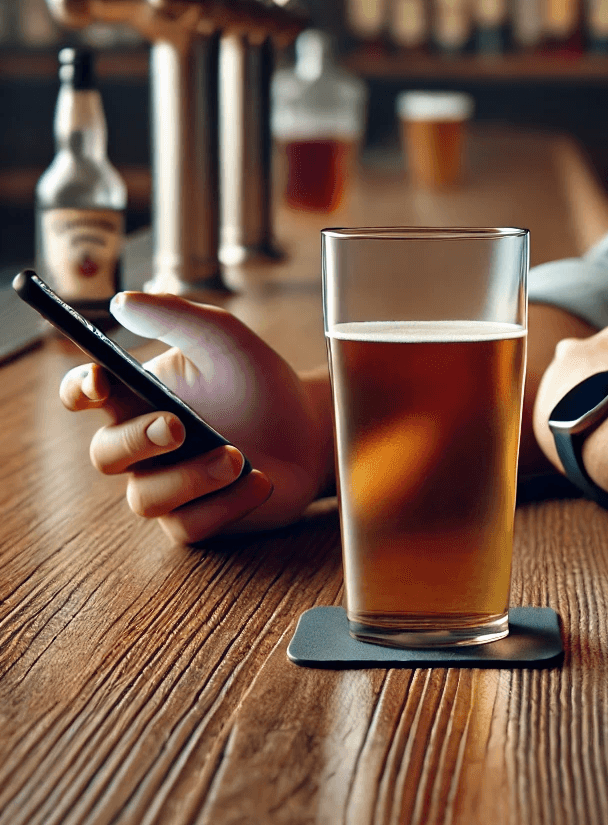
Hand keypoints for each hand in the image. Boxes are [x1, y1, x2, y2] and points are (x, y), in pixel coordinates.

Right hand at [59, 292, 331, 543]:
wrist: (311, 429)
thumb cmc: (259, 382)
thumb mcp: (224, 338)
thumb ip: (177, 315)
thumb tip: (123, 300)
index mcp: (138, 396)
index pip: (84, 394)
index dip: (80, 389)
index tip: (99, 380)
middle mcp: (143, 445)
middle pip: (106, 454)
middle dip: (138, 440)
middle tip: (178, 426)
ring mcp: (167, 486)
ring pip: (147, 498)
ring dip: (192, 476)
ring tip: (238, 456)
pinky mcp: (197, 519)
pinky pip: (190, 524)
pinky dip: (226, 503)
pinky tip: (261, 480)